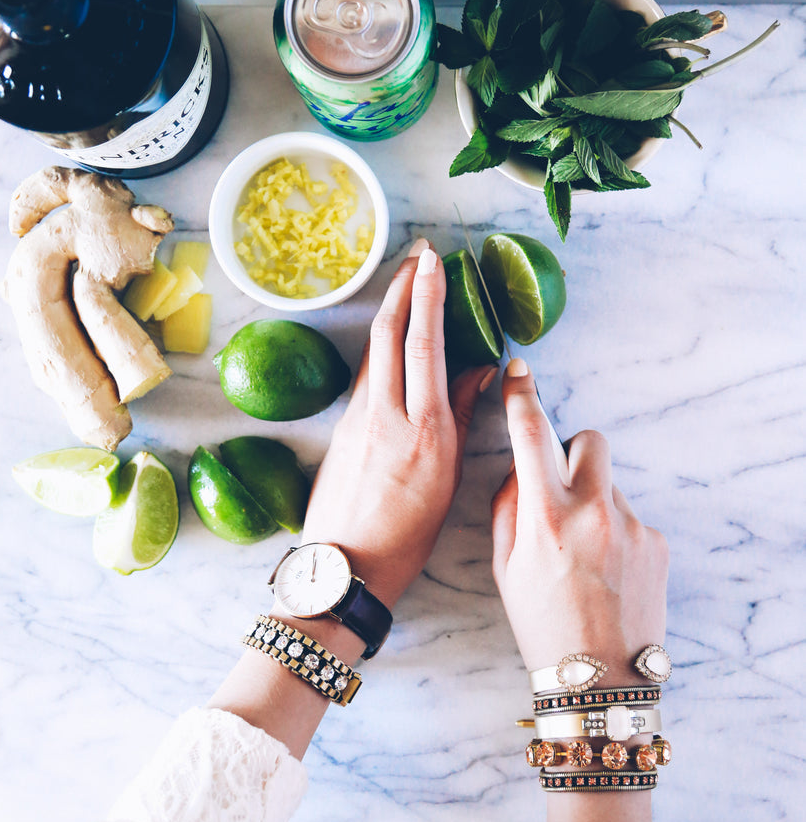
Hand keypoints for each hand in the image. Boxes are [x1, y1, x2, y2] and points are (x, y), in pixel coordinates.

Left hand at [299, 241, 493, 609]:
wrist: (345, 567)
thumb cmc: (406, 535)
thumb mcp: (448, 478)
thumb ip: (460, 416)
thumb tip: (478, 370)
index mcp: (423, 428)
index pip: (425, 345)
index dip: (429, 297)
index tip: (435, 263)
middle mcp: (387, 414)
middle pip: (391, 333)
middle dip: (405, 286)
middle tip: (418, 253)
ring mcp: (358, 418)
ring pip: (374, 349)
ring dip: (391, 309)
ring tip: (408, 282)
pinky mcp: (342, 427)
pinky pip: (366, 373)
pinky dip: (382, 344)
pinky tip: (392, 336)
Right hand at [491, 359, 668, 683]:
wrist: (599, 679)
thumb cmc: (542, 625)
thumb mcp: (504, 566)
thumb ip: (508, 507)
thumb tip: (521, 472)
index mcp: (546, 515)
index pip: (530, 434)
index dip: (521, 396)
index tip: (519, 371)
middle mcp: (592, 510)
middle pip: (588, 440)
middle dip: (572, 451)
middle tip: (560, 488)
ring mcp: (631, 524)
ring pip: (607, 486)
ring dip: (592, 503)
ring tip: (584, 556)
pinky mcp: (657, 541)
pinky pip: (629, 517)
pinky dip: (614, 533)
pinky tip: (607, 572)